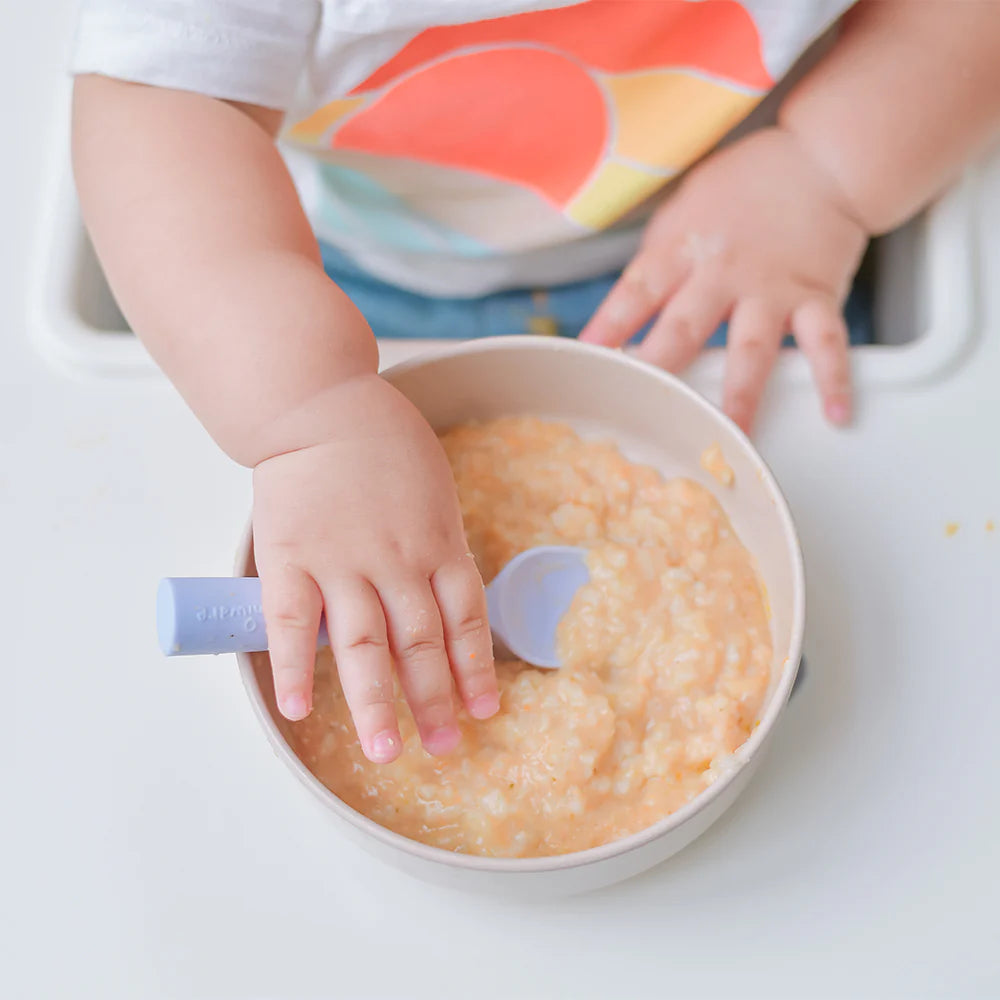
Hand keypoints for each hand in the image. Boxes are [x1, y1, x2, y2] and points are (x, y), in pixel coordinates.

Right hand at [252, 374, 498, 763]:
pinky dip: (294, 669)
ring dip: (376, 704)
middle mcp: (396, 561)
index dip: (473, 671)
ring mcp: (342, 561)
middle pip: (421, 645)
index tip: (482, 714)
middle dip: (434, 701)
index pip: (464, 621)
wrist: (320, 404)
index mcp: (437, 544)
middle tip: (444, 749)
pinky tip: (300, 710)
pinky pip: (292, 624)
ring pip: (364, 647)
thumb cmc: (382, 443)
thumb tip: (444, 596)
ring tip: (385, 751)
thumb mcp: (432, 491)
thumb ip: (436, 545)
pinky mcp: (291, 557)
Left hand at [580, 127, 868, 431]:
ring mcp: (771, 288)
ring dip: (740, 396)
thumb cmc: (745, 184)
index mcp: (683, 248)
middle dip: (658, 370)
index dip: (609, 326)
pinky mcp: (816, 296)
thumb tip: (626, 308)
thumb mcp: (684, 207)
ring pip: (751, 349)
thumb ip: (658, 257)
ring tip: (730, 436)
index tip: (587, 359)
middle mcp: (724, 272)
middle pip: (684, 329)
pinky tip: (835, 416)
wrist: (822, 156)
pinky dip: (834, 379)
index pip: (636, 292)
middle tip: (640, 406)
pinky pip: (827, 343)